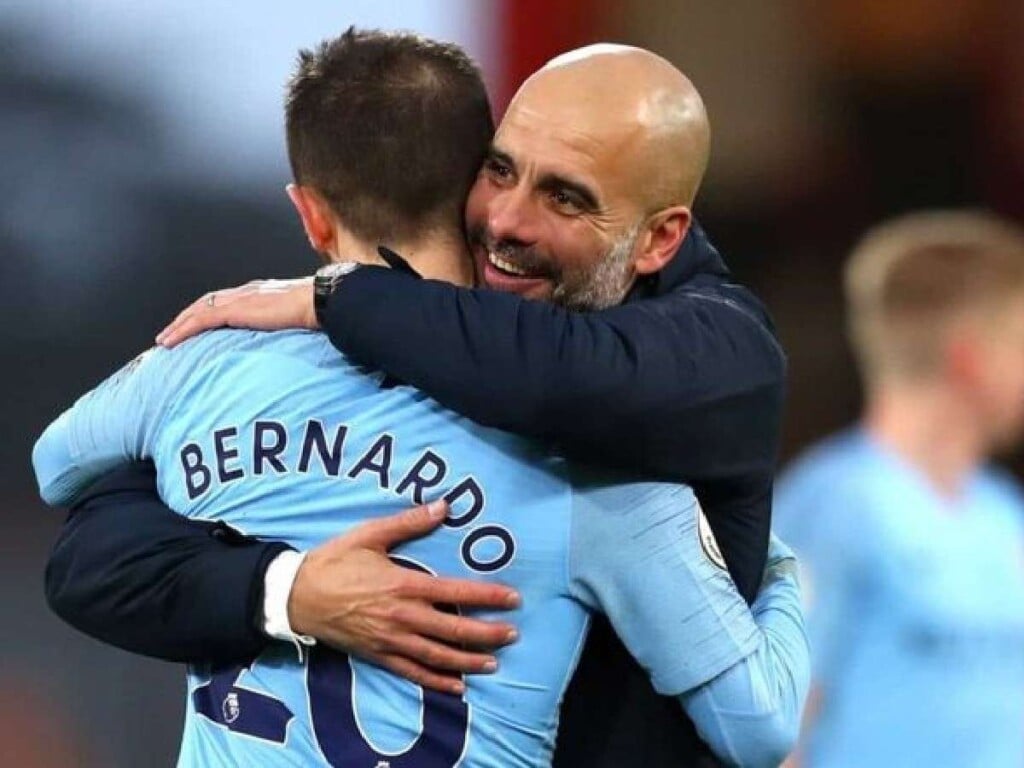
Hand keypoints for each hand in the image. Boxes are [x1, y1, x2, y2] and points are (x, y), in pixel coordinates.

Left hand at [155, 277, 316, 347]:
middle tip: (172, 332)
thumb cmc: (319, 310)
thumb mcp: (299, 317)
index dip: (209, 311)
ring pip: (198, 310)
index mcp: (260, 292)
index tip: (199, 324)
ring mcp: (239, 299)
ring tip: (165, 340)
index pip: (227, 300)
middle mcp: (245, 292)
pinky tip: (171, 342)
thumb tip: (295, 335)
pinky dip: (183, 330)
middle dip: (187, 317)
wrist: (320, 302)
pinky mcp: (234, 310)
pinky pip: (200, 320)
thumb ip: (289, 323)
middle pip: (207, 302)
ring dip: (178, 325)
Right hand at [288, 500, 519, 694]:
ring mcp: (390, 640)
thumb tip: (444, 506)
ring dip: (468, 660)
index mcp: (403, 584)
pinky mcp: (378, 655)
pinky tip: (456, 686)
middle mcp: (401, 616)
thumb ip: (409, 522)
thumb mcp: (370, 534)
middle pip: (453, 629)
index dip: (487, 597)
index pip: (455, 592)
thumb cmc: (334, 561)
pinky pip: (412, 672)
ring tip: (494, 662)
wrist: (296, 595)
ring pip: (437, 655)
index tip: (513, 599)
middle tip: (512, 634)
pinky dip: (436, 680)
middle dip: (486, 633)